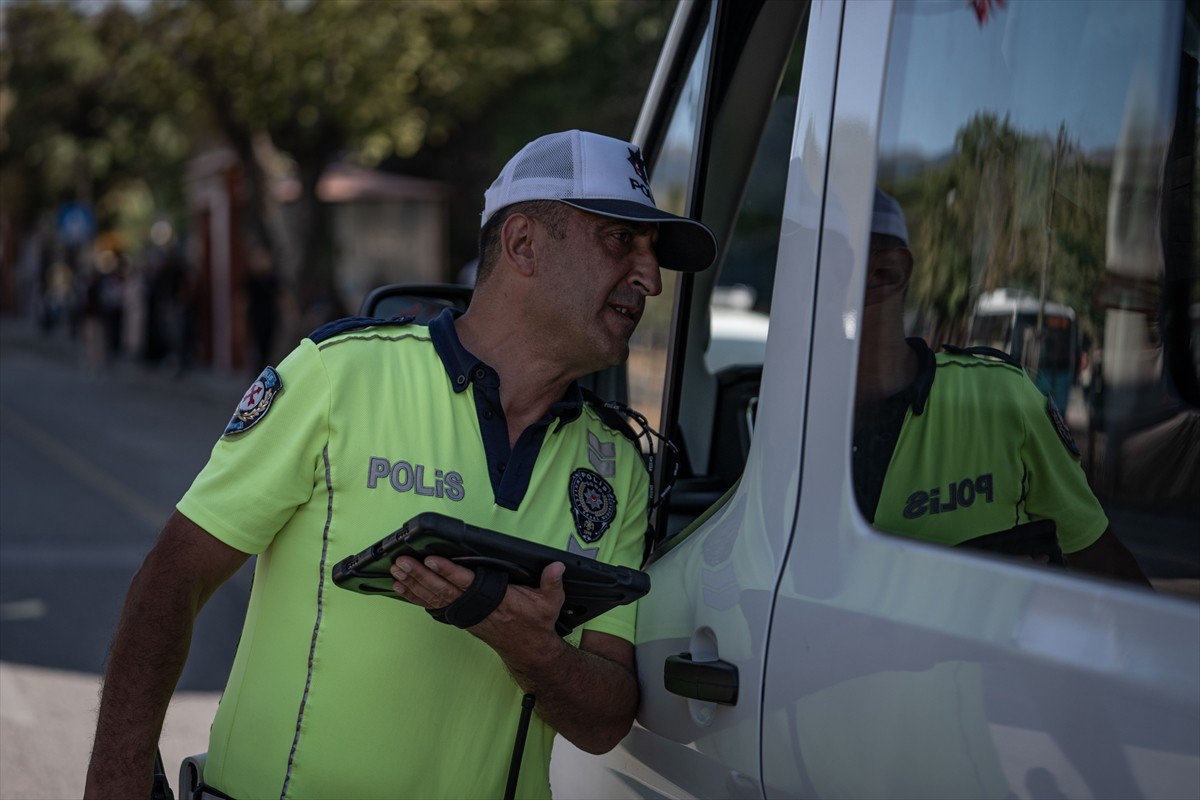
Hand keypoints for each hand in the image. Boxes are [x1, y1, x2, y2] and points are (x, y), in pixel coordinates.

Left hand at [389, 555, 566, 639]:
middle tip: (403, 562)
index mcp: (495, 601)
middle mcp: (475, 608)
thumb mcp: (550, 603)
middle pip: (442, 589)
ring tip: (396, 570)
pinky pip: (432, 605)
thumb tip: (557, 567)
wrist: (528, 650)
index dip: (449, 571)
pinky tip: (401, 587)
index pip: (467, 583)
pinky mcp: (459, 616)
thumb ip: (552, 583)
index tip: (433, 560)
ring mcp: (465, 614)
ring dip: (413, 584)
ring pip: (433, 597)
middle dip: (420, 575)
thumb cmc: (535, 624)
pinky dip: (415, 595)